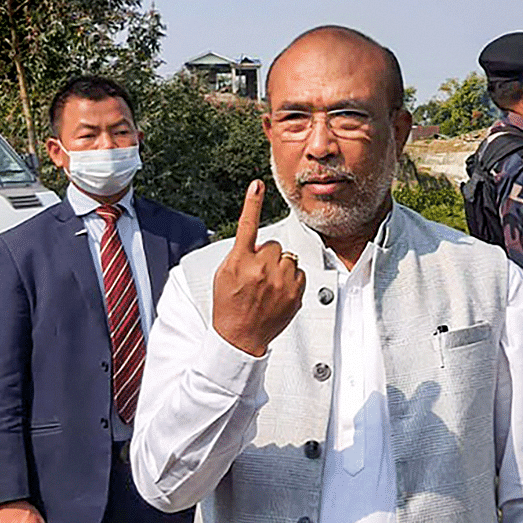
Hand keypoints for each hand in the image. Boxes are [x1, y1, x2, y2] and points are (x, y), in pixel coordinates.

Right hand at [212, 180, 305, 356]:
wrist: (240, 337)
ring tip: (267, 286)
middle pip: (273, 245)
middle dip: (266, 255)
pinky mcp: (295, 293)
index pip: (247, 227)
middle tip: (256, 275)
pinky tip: (277, 293)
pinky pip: (298, 273)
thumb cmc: (228, 304)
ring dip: (280, 267)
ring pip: (288, 258)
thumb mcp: (223, 274)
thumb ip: (238, 253)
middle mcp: (260, 269)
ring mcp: (280, 281)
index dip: (252, 204)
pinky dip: (290, 279)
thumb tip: (254, 241)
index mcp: (239, 262)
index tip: (257, 185)